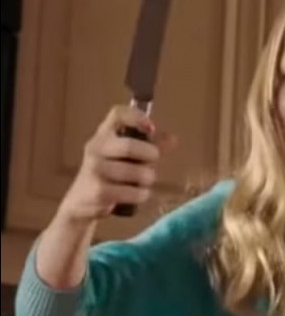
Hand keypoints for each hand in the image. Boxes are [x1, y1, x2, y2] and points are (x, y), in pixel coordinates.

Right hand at [58, 105, 177, 222]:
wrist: (81, 202)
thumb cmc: (110, 174)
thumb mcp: (127, 156)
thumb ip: (150, 146)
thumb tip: (173, 138)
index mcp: (104, 134)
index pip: (117, 114)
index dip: (137, 117)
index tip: (151, 128)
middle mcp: (96, 148)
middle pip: (129, 146)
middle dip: (149, 155)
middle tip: (153, 161)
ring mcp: (95, 169)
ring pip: (135, 172)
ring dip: (147, 179)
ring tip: (143, 182)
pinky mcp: (97, 192)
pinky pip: (132, 192)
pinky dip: (141, 194)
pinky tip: (137, 194)